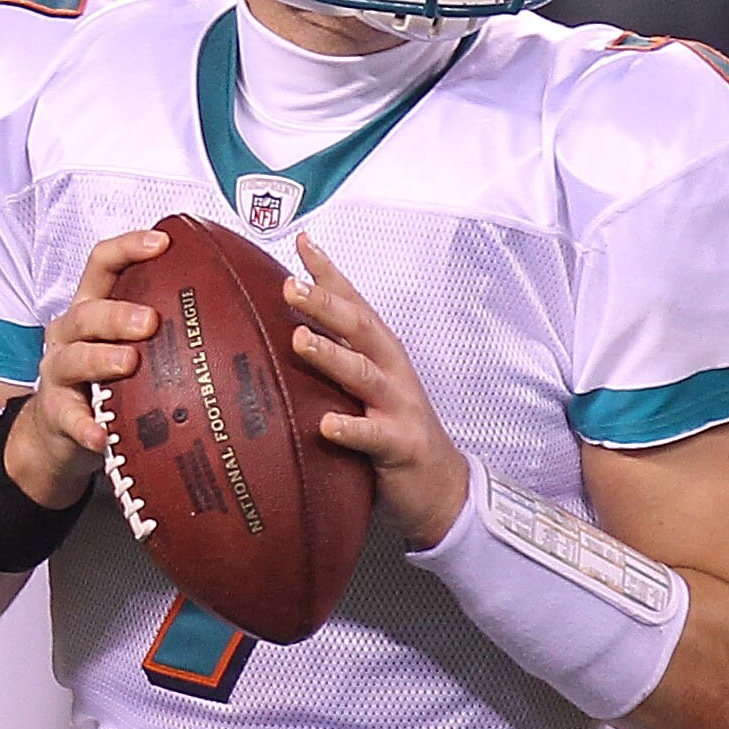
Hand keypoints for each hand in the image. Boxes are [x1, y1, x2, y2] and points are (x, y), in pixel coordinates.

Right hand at [2, 231, 166, 510]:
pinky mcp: (56, 412)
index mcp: (93, 306)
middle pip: (88, 311)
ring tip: (129, 363)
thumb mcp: (134, 344)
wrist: (61, 430)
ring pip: (74, 358)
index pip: (102, 263)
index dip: (128, 247)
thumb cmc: (109, 378)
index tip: (163, 242)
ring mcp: (59, 372)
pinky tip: (102, 435)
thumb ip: (170, 329)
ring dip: (101, 358)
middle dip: (119, 312)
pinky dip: (85, 426)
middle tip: (152, 321)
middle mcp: (71, 332)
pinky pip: (69, 418)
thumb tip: (252, 320)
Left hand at [287, 234, 468, 550]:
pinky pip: (372, 436)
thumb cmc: (393, 431)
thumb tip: (285, 336)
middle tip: (289, 287)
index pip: (354, 304)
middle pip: (359, 328)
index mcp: (380, 353)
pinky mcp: (401, 445)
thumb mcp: (365, 389)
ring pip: (364, 374)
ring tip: (300, 341)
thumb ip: (335, 362)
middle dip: (326, 304)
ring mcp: (398, 407)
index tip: (302, 241)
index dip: (330, 272)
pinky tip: (325, 425)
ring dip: (332, 355)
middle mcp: (391, 371)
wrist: (443, 487)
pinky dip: (349, 430)